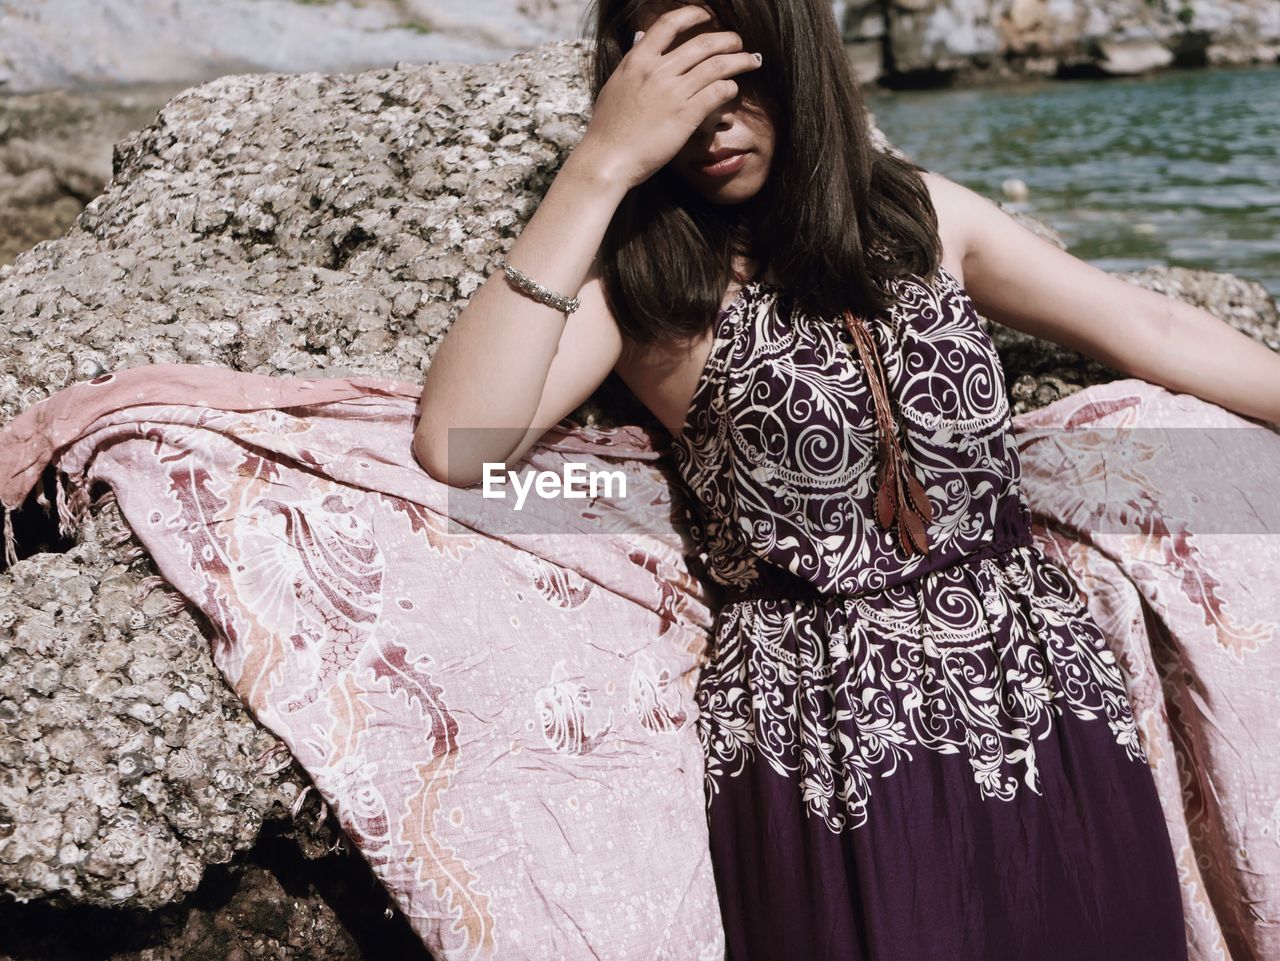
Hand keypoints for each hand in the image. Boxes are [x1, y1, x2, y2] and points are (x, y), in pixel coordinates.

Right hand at [577, 4, 762, 190]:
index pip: (670, 24)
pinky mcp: (686, 116)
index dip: (693, 15)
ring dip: (739, 60)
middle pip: (703, 43)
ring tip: (751, 61)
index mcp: (638, 60)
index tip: (706, 16)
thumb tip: (640, 44)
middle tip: (738, 42)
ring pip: (717, 66)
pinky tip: (733, 89)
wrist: (607, 159)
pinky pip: (718, 93)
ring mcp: (673, 93)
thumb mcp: (615, 86)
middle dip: (727, 39)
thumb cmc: (608, 129)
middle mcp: (657, 71)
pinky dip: (730, 88)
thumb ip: (632, 66)